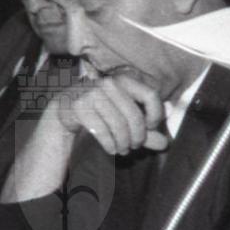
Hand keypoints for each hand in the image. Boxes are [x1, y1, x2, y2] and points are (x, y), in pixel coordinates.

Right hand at [54, 69, 168, 154]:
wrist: (65, 109)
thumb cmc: (100, 112)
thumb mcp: (124, 118)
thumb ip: (144, 130)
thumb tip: (165, 143)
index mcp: (124, 80)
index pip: (150, 95)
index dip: (156, 114)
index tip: (151, 128)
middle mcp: (109, 83)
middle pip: (134, 115)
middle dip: (138, 136)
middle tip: (134, 146)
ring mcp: (92, 93)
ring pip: (118, 124)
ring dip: (123, 143)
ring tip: (122, 149)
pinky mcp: (79, 106)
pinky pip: (101, 130)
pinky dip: (109, 144)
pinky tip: (111, 149)